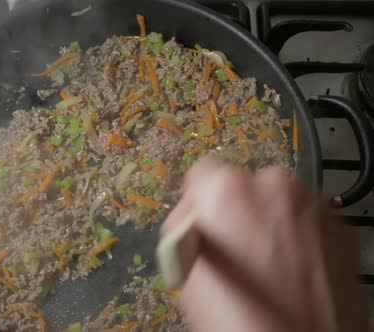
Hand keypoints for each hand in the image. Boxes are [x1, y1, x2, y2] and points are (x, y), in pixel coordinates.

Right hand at [162, 157, 367, 331]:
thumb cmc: (241, 319)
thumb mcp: (185, 270)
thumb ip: (183, 226)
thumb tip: (190, 212)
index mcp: (225, 192)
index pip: (202, 171)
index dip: (199, 199)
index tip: (204, 221)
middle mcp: (271, 185)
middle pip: (242, 185)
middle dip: (237, 210)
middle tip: (235, 250)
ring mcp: (310, 203)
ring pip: (276, 200)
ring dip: (268, 220)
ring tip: (267, 264)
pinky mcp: (338, 224)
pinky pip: (305, 216)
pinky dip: (296, 233)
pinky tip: (290, 268)